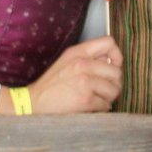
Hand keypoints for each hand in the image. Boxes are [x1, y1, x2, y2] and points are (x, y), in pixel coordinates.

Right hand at [8, 36, 122, 114]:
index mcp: (78, 52)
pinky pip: (106, 104)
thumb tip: (112, 62)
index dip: (116, 56)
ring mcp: (85, 82)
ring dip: (109, 97)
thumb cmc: (52, 84)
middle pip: (116, 71)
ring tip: (98, 98)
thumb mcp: (67, 61)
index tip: (112, 67)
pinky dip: (101, 108)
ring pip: (114, 89)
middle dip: (114, 83)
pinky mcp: (85, 99)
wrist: (34, 102)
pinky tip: (91, 106)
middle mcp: (82, 64)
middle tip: (105, 89)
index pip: (109, 43)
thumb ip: (88, 57)